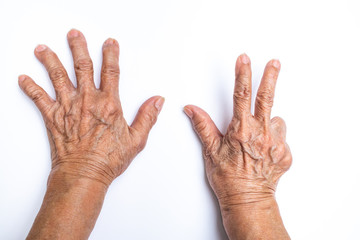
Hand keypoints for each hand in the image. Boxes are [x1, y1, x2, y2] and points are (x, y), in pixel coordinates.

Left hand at [19, 29, 163, 185]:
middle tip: (74, 34)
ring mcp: (68, 107)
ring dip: (50, 60)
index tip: (109, 43)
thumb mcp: (136, 140)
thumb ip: (147, 117)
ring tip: (44, 49)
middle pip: (82, 66)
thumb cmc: (108, 160)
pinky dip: (29, 87)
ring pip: (57, 76)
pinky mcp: (53, 117)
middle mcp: (87, 100)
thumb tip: (157, 100)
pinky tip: (23, 78)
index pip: (111, 72)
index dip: (111, 54)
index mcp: (109, 104)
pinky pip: (38, 98)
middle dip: (78, 47)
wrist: (84, 174)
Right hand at [184, 54, 291, 238]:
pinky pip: (281, 136)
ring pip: (275, 121)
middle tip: (274, 62)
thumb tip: (191, 109)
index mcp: (241, 130)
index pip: (241, 96)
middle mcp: (261, 134)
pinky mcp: (285, 154)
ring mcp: (276, 144)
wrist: (247, 200)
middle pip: (266, 98)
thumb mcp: (211, 151)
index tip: (244, 59)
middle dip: (270, 77)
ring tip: (256, 137)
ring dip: (267, 122)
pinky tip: (263, 149)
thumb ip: (203, 126)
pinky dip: (273, 138)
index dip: (242, 74)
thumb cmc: (228, 178)